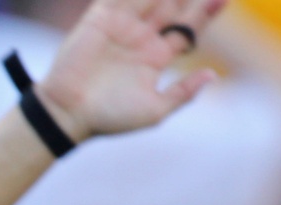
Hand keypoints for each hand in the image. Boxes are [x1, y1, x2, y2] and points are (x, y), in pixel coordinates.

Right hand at [37, 0, 225, 142]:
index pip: (189, 27)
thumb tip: (213, 76)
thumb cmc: (109, 117)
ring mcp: (122, 25)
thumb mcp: (154, 111)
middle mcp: (142, 37)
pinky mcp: (101, 18)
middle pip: (175, 5)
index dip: (208, 11)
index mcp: (157, 56)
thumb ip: (182, 93)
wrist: (67, 113)